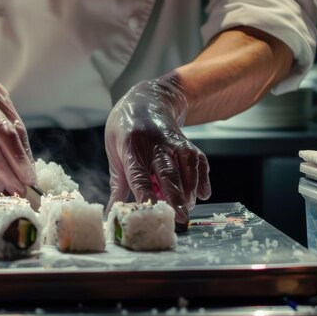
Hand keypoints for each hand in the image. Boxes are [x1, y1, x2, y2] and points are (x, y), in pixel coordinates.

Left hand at [105, 74, 210, 230]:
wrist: (146, 99)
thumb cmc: (124, 129)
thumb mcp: (114, 152)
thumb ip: (118, 184)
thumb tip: (113, 211)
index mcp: (131, 147)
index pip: (138, 175)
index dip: (145, 193)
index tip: (151, 209)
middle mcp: (154, 144)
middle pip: (166, 171)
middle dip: (175, 195)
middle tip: (182, 217)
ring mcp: (172, 141)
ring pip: (186, 164)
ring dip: (190, 188)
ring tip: (189, 207)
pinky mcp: (185, 142)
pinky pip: (198, 159)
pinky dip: (202, 177)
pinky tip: (203, 193)